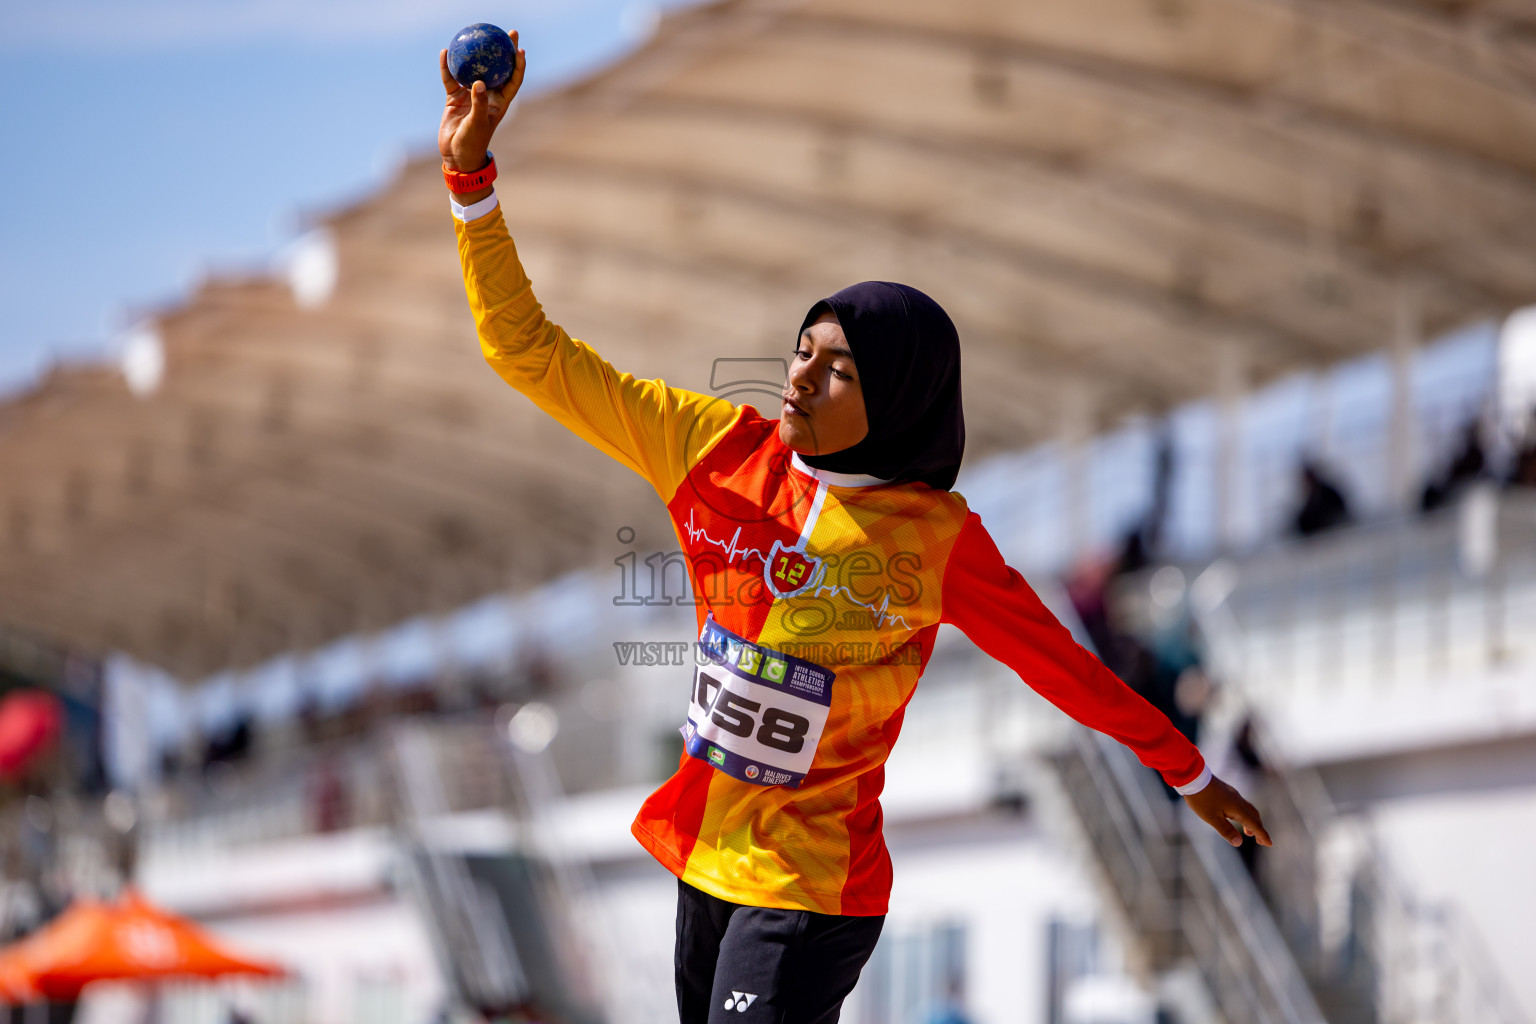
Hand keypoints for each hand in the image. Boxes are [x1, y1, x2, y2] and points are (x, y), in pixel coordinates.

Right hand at [438, 34, 525, 173]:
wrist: (456, 154)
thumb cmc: (473, 142)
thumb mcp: (478, 123)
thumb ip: (480, 103)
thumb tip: (478, 82)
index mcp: (500, 102)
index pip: (513, 79)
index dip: (518, 65)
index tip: (519, 49)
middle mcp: (487, 96)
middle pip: (497, 69)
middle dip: (503, 51)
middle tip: (506, 33)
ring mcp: (470, 95)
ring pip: (473, 70)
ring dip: (475, 54)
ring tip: (475, 35)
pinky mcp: (455, 98)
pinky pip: (451, 78)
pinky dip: (448, 67)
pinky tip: (444, 52)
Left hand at [1184, 775, 1271, 847]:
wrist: (1193, 777)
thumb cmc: (1201, 799)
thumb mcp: (1212, 818)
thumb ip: (1226, 830)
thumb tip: (1239, 843)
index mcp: (1237, 808)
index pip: (1254, 824)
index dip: (1262, 835)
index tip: (1269, 844)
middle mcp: (1238, 800)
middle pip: (1254, 816)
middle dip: (1259, 829)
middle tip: (1261, 841)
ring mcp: (1233, 795)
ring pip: (1248, 809)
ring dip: (1251, 822)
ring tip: (1249, 833)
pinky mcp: (1227, 792)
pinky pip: (1241, 805)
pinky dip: (1244, 814)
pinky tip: (1236, 818)